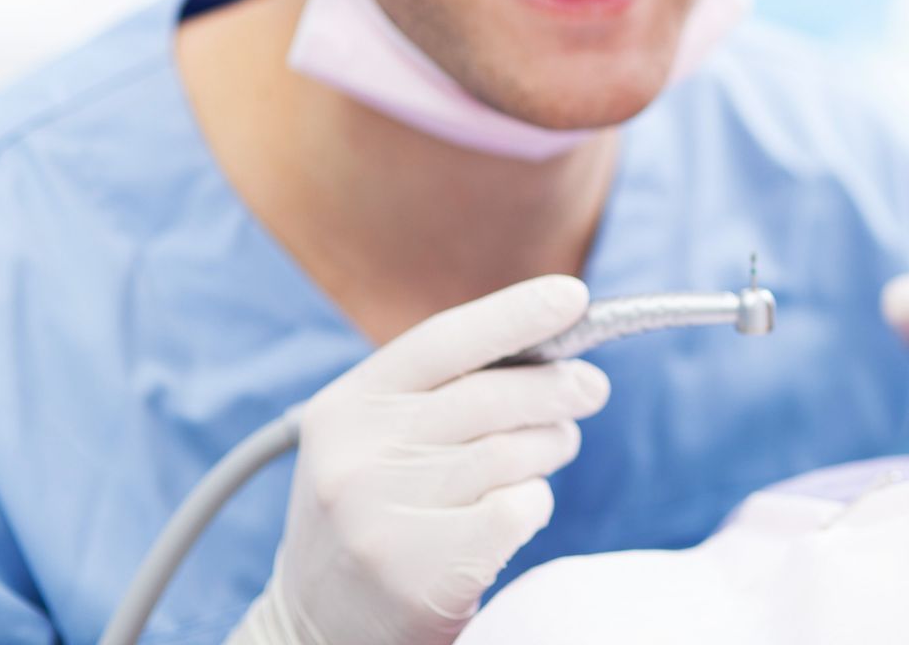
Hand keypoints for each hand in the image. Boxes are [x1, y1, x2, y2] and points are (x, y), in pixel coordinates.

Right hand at [229, 276, 610, 644]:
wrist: (318, 627)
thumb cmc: (378, 510)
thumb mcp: (379, 439)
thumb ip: (445, 389)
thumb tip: (554, 344)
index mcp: (345, 408)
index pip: (440, 342)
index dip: (513, 314)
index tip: (574, 296)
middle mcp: (355, 458)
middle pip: (491, 397)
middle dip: (558, 387)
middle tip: (591, 388)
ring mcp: (384, 517)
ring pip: (513, 453)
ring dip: (549, 448)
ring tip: (549, 450)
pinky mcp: (422, 571)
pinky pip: (519, 509)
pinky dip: (534, 504)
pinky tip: (513, 513)